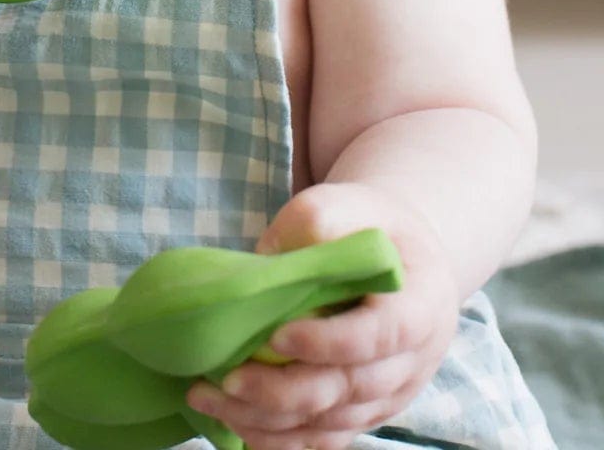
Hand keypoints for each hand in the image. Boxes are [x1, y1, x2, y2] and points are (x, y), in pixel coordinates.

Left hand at [185, 182, 460, 449]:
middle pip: (348, 389)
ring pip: (330, 423)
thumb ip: (314, 222)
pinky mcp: (365, 412)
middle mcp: (412, 362)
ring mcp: (390, 395)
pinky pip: (325, 439)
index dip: (330, 341)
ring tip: (209, 398)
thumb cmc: (373, 226)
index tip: (277, 335)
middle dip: (282, 390)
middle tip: (226, 378)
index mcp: (421, 305)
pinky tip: (236, 422)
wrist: (405, 258)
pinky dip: (281, 439)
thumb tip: (266, 262)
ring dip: (268, 419)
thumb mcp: (349, 203)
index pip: (381, 335)